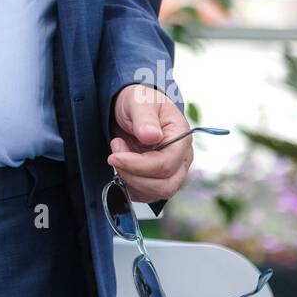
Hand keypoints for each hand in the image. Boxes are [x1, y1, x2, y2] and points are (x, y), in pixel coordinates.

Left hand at [108, 83, 192, 205]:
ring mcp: (174, 171)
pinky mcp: (160, 179)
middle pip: (165, 185)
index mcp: (181, 137)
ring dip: (131, 180)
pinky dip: (131, 187)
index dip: (138, 165)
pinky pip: (148, 195)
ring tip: (118, 156)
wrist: (134, 108)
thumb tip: (152, 136)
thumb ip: (145, 118)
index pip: (166, 164)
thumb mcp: (139, 101)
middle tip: (114, 154)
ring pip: (157, 193)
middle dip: (133, 175)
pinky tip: (122, 167)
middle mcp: (182, 158)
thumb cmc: (140, 102)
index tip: (114, 155)